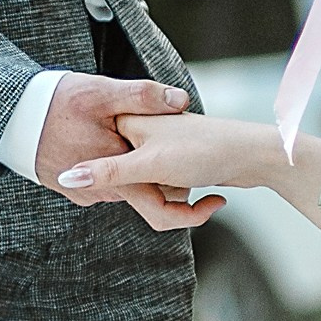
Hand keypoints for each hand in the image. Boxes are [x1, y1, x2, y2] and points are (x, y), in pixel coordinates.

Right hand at [36, 74, 220, 230]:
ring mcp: (84, 194)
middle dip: (160, 176)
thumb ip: (144, 97)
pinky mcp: (73, 190)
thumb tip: (180, 99)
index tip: (209, 193)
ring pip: (126, 187)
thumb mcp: (103, 92)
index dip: (185, 194)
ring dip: (136, 170)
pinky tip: (107, 142)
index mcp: (116, 174)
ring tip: (134, 140)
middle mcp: (101, 192)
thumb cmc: (56, 103)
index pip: (163, 199)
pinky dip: (115, 168)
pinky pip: (106, 184)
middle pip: (145, 192)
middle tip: (164, 148)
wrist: (9, 118)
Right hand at [55, 111, 285, 211]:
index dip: (122, 180)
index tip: (154, 179)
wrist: (252, 152)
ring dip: (166, 192)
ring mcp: (150, 149)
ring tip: (195, 178)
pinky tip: (198, 184)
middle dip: (151, 192)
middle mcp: (133, 135)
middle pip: (126, 181)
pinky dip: (176, 190)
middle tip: (183, 177)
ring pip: (143, 187)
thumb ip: (107, 171)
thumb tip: (67, 177)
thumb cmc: (202, 149)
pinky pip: (160, 187)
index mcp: (122, 127)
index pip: (101, 164)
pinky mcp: (166, 162)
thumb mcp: (148, 163)